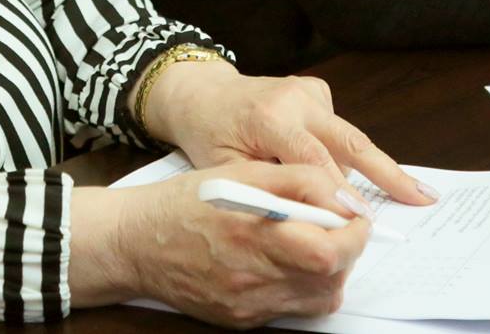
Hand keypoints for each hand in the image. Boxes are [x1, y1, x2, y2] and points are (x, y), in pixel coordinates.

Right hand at [68, 162, 369, 325]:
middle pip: (331, 281)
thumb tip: (345, 198)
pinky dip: (300, 286)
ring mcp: (249, 307)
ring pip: (318, 300)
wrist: (135, 243)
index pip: (330, 251)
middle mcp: (254, 281)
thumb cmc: (184, 201)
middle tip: (334, 227)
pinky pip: (291, 310)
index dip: (354, 233)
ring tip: (307, 243)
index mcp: (255, 237)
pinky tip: (280, 261)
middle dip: (346, 252)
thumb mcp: (242, 171)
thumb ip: (300, 180)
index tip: (353, 216)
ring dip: (327, 272)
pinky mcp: (242, 321)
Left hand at [141, 58, 433, 205]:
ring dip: (376, 168)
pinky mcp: (316, 90)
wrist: (202, 94)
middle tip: (421, 197)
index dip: (338, 193)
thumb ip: (266, 190)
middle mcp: (294, 98)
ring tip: (415, 191)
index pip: (313, 161)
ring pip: (349, 137)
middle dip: (387, 173)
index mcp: (268, 117)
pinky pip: (338, 129)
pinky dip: (345, 153)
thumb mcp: (225, 170)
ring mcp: (308, 91)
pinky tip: (345, 167)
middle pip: (350, 141)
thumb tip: (308, 219)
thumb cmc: (209, 135)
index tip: (360, 220)